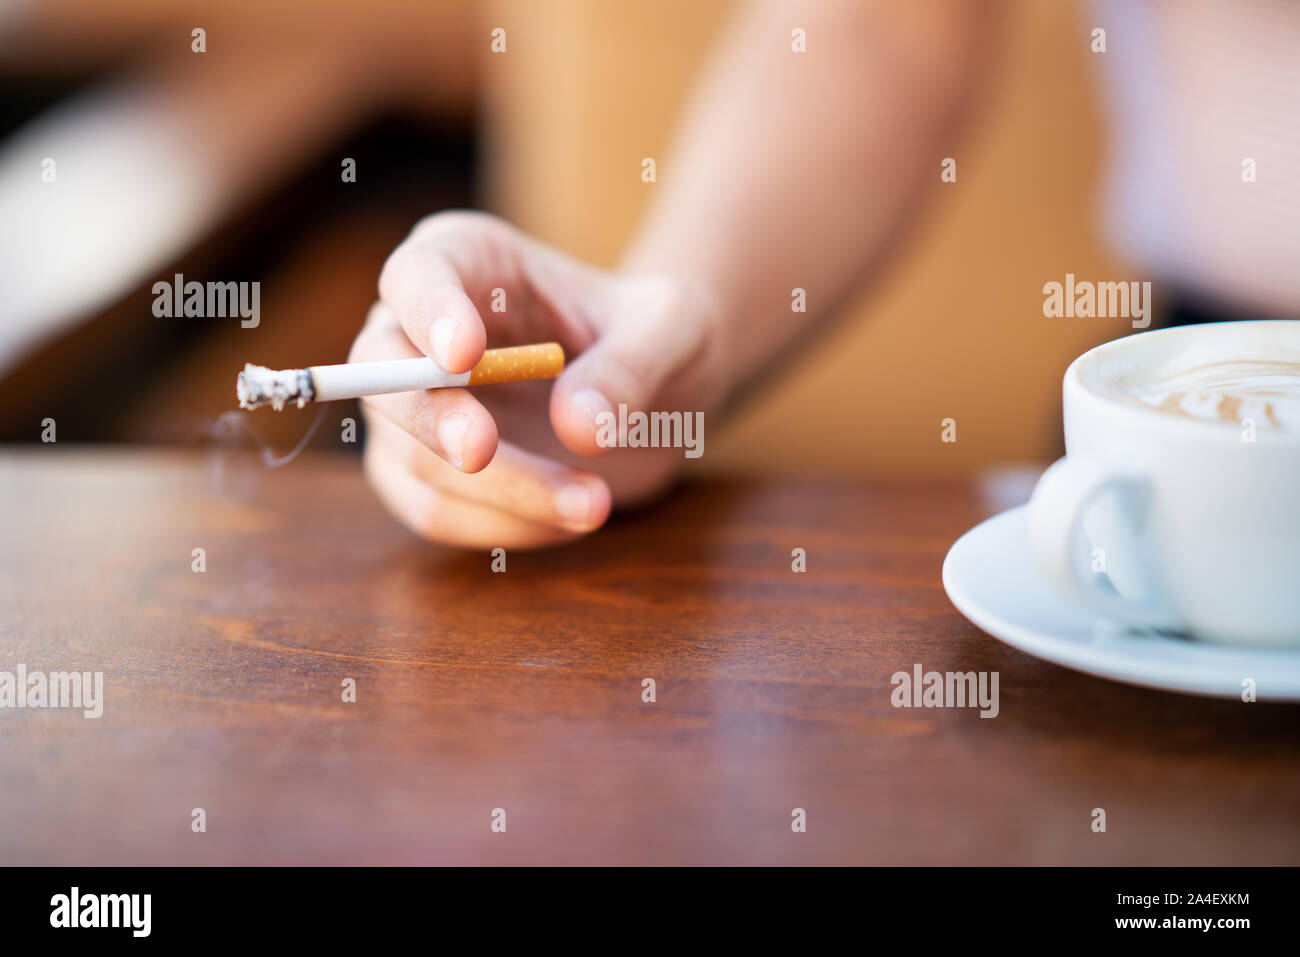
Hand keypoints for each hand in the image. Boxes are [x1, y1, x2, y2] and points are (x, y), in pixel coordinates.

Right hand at [349, 211, 724, 548]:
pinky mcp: (428, 475)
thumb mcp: (672, 331)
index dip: (429, 312)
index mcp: (470, 260)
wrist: (660, 395)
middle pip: (381, 373)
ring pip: (411, 460)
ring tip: (593, 503)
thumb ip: (631, 366)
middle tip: (482, 452)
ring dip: (497, 493)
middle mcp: (420, 331)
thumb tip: (579, 427)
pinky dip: (500, 526)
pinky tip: (568, 517)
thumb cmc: (656, 336)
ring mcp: (414, 409)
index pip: (418, 275)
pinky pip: (436, 513)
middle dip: (431, 419)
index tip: (464, 356)